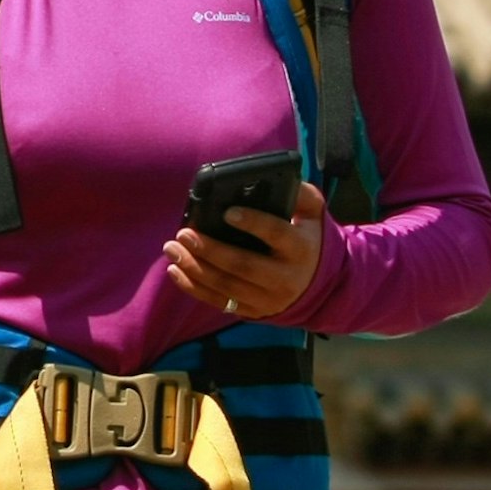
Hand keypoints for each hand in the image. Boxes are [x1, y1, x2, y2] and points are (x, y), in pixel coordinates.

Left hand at [166, 184, 323, 320]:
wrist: (318, 285)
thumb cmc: (305, 238)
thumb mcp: (311, 214)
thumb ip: (300, 194)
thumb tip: (277, 178)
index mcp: (300, 249)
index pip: (276, 234)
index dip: (252, 223)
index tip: (227, 212)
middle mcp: (285, 278)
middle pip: (243, 265)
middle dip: (210, 250)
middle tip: (184, 234)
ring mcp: (268, 299)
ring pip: (226, 286)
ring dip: (194, 267)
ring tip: (172, 248)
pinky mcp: (253, 311)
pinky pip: (219, 302)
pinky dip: (193, 288)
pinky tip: (175, 271)